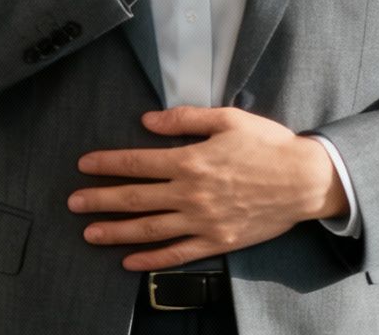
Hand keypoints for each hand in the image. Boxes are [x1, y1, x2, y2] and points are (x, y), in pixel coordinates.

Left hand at [67, 106, 344, 270]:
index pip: (137, 162)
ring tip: (89, 233)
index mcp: (191, 160)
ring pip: (149, 229)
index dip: (107, 164)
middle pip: (135, 198)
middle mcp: (191, 193)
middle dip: (100, 199)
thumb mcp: (228, 119)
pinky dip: (151, 259)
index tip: (84, 165)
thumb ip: (185, 119)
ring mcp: (202, 221)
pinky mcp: (216, 241)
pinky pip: (177, 254)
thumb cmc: (268, 146)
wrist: (305, 181)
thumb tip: (148, 120)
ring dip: (115, 232)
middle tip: (73, 202)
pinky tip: (130, 261)